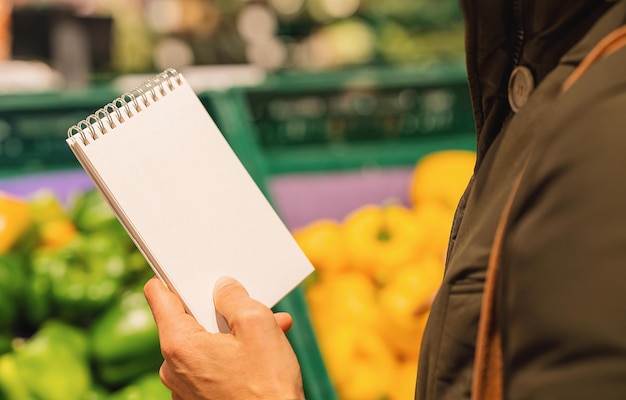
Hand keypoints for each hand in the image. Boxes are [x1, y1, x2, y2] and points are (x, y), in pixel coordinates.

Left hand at [144, 276, 304, 399]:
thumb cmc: (267, 385)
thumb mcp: (258, 324)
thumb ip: (235, 297)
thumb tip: (223, 287)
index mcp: (179, 344)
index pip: (158, 295)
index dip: (171, 276)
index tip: (183, 268)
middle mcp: (173, 368)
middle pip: (187, 321)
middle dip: (219, 310)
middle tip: (249, 304)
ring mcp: (184, 389)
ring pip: (204, 345)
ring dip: (232, 335)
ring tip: (270, 331)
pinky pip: (210, 367)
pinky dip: (232, 357)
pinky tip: (261, 357)